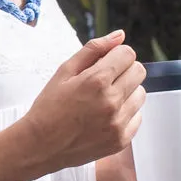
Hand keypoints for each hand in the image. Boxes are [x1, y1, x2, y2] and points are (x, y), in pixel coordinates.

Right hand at [18, 29, 146, 175]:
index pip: (128, 54)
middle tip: (105, 81)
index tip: (106, 63)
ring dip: (126, 93)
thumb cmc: (49, 107)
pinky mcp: (121, 140)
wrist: (40, 146)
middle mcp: (111, 101)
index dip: (116, 55)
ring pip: (141, 94)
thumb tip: (120, 35)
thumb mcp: (64, 71)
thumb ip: (94, 49)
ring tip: (104, 101)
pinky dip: (125, 114)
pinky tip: (105, 117)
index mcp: (96, 80)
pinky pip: (137, 117)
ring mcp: (118, 122)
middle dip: (124, 71)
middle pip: (139, 72)